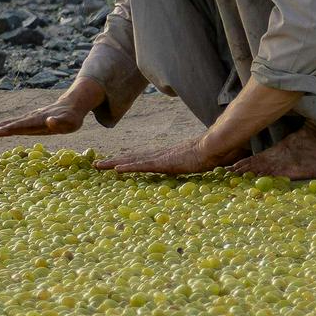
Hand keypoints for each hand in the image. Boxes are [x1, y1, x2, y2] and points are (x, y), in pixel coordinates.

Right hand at [0, 76, 106, 139]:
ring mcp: (27, 119)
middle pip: (10, 124)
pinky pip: (11, 125)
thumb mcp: (70, 122)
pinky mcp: (27, 121)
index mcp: (39, 120)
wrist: (71, 105)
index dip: (9, 129)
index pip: (22, 125)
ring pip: (8, 124)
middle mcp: (30, 118)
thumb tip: (50, 121)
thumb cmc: (72, 117)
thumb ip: (60, 122)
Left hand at [91, 134, 234, 176]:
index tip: (116, 162)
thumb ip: (201, 162)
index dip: (129, 159)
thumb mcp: (204, 161)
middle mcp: (162, 154)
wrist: (218, 146)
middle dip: (114, 161)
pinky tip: (116, 169)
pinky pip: (143, 166)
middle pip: (133, 157)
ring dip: (114, 163)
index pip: (145, 158)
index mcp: (170, 155)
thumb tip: (208, 166)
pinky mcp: (165, 163)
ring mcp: (162, 158)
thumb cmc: (215, 153)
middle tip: (96, 165)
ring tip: (98, 166)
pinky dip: (129, 167)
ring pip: (133, 160)